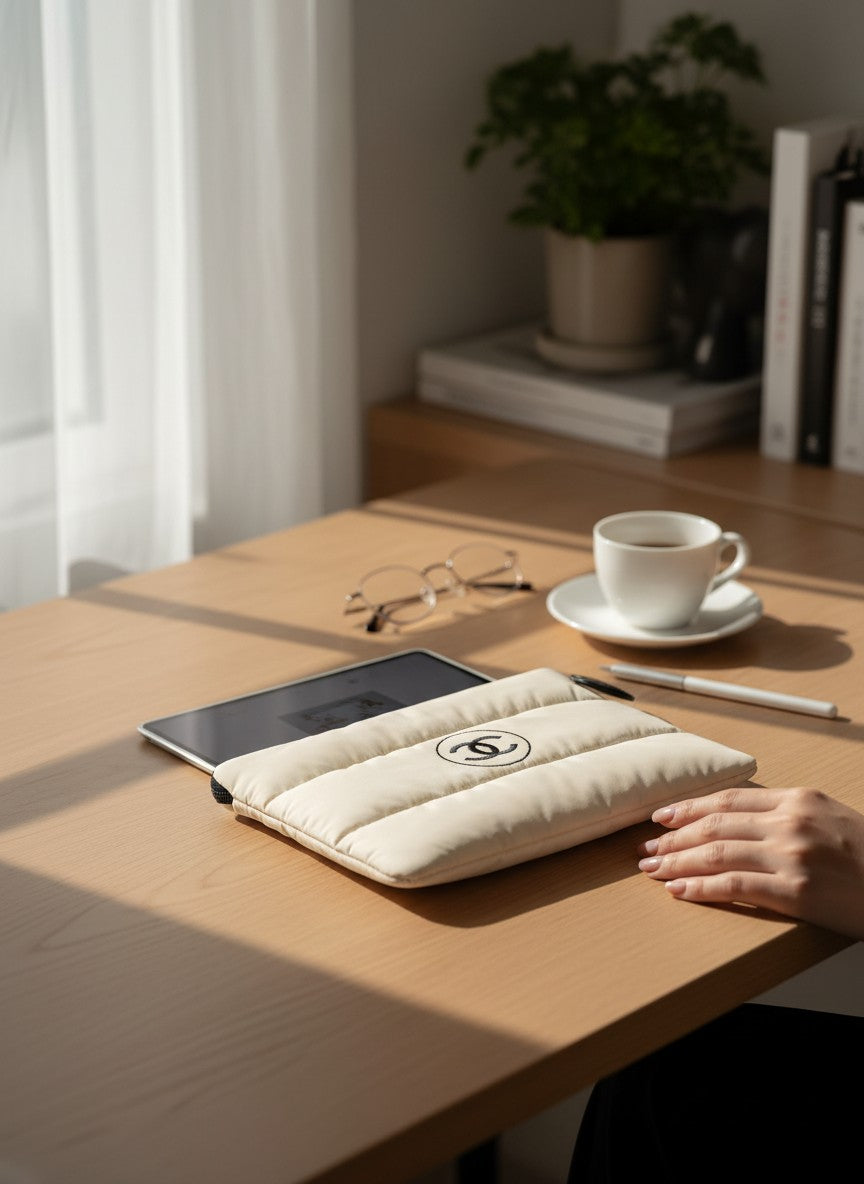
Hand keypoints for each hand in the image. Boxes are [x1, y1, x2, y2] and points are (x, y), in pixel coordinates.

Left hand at [637, 786, 863, 940]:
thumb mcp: (828, 817)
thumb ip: (785, 814)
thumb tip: (734, 821)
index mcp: (798, 799)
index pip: (728, 800)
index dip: (688, 809)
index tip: (660, 818)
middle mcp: (790, 822)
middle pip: (714, 826)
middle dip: (672, 838)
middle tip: (644, 850)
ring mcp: (791, 856)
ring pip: (715, 853)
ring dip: (676, 862)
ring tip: (652, 871)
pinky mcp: (795, 892)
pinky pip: (734, 886)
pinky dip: (700, 888)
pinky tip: (678, 891)